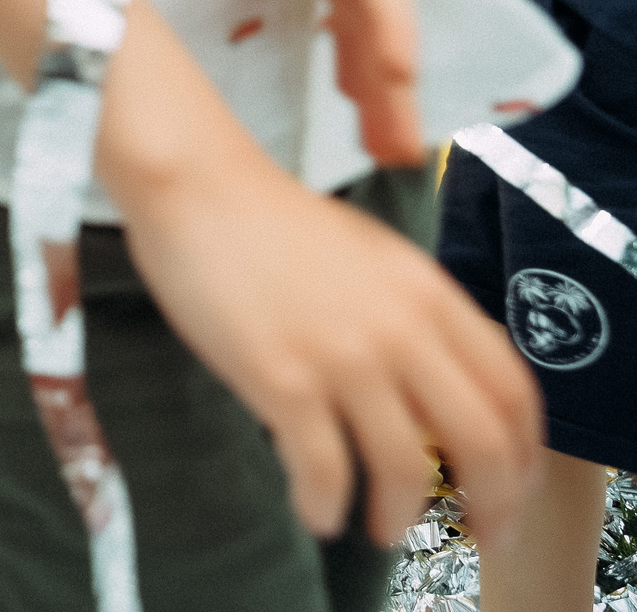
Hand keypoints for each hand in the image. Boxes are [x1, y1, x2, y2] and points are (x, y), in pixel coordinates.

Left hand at [97, 0, 444, 164]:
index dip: (381, 19)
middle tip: (399, 154)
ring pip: (372, 18)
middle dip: (388, 83)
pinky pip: (360, 5)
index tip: (395, 72)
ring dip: (378, 83)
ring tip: (390, 153)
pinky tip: (358, 101)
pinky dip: (362, 53)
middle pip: (376, 14)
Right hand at [119, 141, 540, 547]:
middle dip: (490, 505)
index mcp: (429, 293)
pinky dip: (326, 507)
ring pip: (405, 468)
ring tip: (382, 529)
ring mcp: (342, 355)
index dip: (526, 456)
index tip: (510, 490)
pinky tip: (317, 515)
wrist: (198, 190)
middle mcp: (400, 328)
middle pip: (482, 443)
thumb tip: (441, 392)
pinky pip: (324, 470)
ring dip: (399, 517)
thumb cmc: (274, 224)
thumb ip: (418, 315)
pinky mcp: (281, 378)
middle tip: (473, 533)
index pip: (514, 391)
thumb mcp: (375, 257)